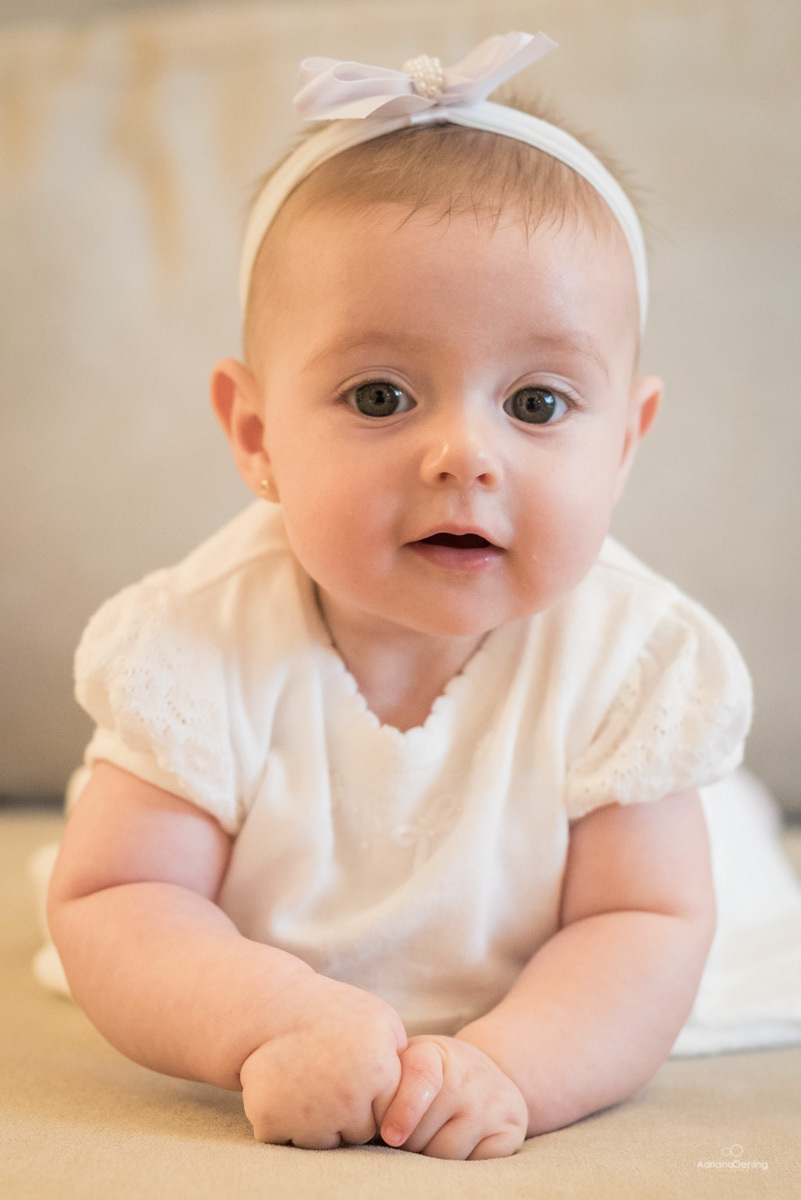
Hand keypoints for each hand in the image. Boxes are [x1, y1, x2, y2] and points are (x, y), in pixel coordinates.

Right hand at [238, 973, 406, 1149]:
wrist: (272, 1008)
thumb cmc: (331, 1014)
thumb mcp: (380, 1021)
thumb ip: (402, 1061)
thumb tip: (422, 1098)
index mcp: (377, 1068)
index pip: (390, 1113)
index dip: (373, 1094)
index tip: (357, 1072)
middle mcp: (347, 1097)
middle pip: (361, 1133)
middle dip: (349, 1113)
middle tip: (330, 1076)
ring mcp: (309, 1115)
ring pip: (327, 1142)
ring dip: (319, 1122)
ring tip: (309, 1082)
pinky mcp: (272, 1123)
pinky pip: (292, 1141)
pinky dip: (288, 1123)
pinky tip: (287, 1091)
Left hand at [379, 1034, 528, 1159]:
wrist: (485, 1074)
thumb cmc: (432, 1076)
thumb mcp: (407, 1065)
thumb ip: (387, 1084)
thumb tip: (369, 1121)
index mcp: (436, 1052)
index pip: (421, 1080)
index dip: (403, 1111)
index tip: (390, 1135)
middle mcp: (470, 1074)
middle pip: (423, 1132)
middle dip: (409, 1140)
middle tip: (413, 1129)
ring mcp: (494, 1101)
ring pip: (446, 1155)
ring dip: (432, 1155)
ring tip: (434, 1136)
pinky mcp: (512, 1129)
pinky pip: (474, 1166)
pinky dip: (461, 1164)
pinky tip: (460, 1143)